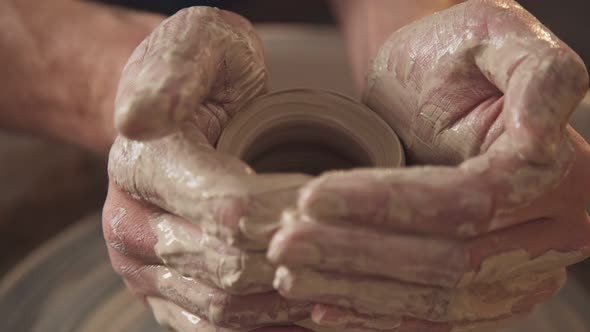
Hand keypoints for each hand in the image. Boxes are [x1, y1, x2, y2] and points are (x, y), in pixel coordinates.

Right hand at [103, 7, 311, 330]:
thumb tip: (139, 121)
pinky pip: (215, 327)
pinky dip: (264, 324)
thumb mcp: (196, 45)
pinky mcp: (165, 293)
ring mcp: (145, 268)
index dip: (290, 210)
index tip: (335, 196)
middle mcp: (131, 227)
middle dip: (297, 255)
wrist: (178, 111)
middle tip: (350, 238)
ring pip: (226, 306)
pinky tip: (306, 308)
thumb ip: (172, 73)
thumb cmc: (203, 73)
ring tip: (338, 273)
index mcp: (142, 167)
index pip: (227, 209)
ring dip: (287, 297)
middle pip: (230, 265)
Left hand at [269, 1, 589, 330]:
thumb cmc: (456, 53)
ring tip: (291, 274)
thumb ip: (539, 75)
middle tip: (286, 242)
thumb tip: (541, 138)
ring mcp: (518, 267)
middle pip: (449, 262)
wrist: (439, 83)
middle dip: (357, 255)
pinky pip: (433, 313)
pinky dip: (377, 316)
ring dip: (356, 291)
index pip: (467, 202)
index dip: (386, 205)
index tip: (314, 195)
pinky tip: (326, 310)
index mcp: (558, 171)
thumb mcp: (495, 35)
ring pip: (435, 297)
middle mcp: (550, 231)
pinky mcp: (485, 283)